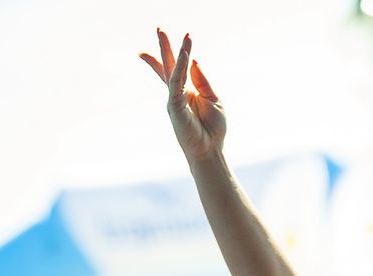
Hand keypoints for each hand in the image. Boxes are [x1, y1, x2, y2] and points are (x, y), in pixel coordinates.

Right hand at [140, 30, 226, 161]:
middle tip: (159, 28)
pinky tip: (184, 53)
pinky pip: (176, 81)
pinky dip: (180, 66)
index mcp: (188, 92)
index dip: (178, 55)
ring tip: (163, 33)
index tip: (180, 39)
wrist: (210, 150)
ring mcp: (174, 98)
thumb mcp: (213, 99)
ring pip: (170, 70)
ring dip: (170, 51)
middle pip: (169, 66)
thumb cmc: (213, 129)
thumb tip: (193, 60)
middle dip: (163, 47)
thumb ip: (202, 80)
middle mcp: (178, 93)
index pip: (178, 70)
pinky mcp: (174, 104)